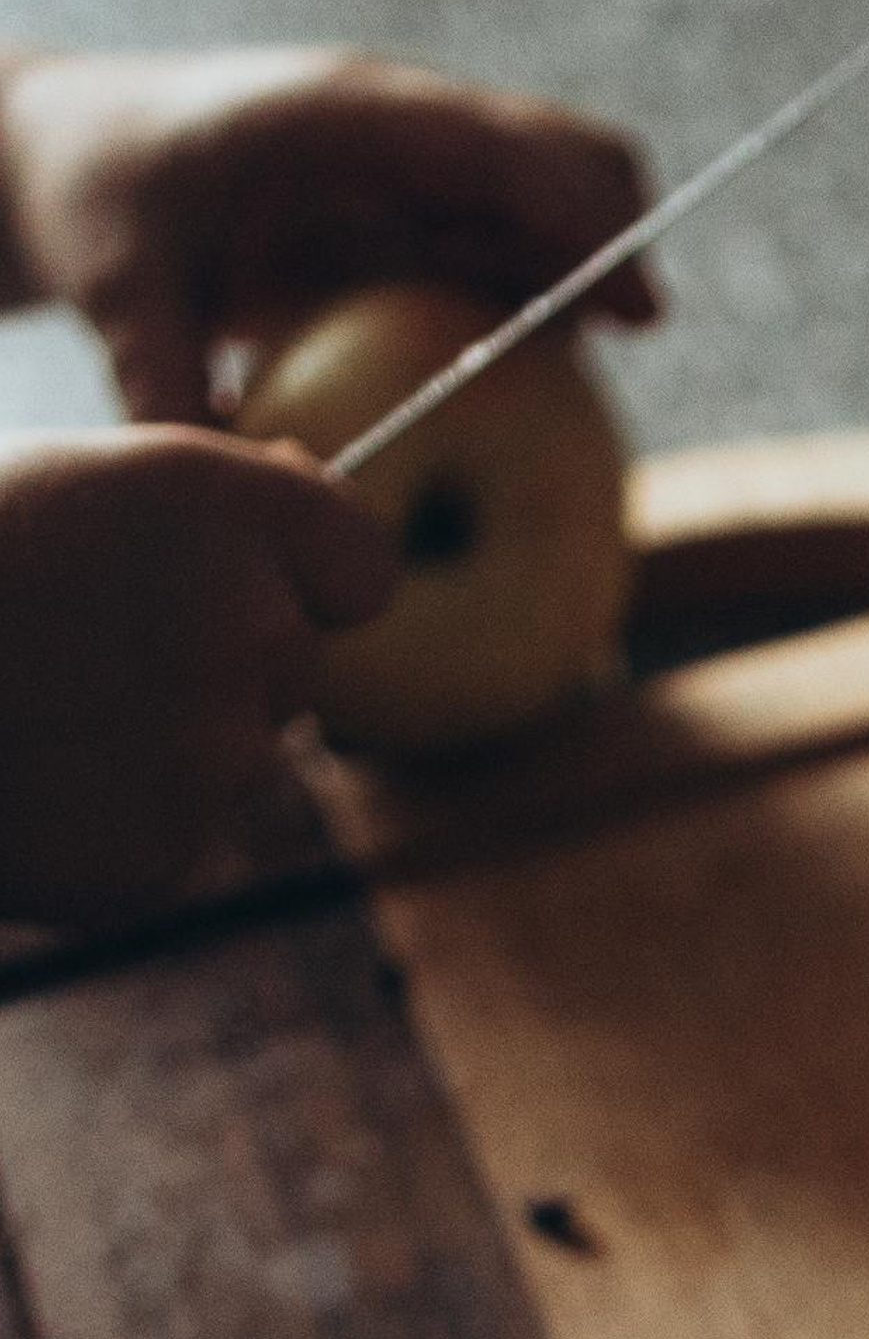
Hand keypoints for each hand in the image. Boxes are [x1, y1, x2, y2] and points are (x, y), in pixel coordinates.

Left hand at [0, 44, 655, 421]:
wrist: (80, 157)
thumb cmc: (99, 209)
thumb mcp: (123, 301)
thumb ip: (178, 398)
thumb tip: (260, 497)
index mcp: (335, 116)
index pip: (486, 148)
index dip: (574, 215)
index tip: (633, 301)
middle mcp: (393, 126)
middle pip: (554, 150)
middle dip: (617, 229)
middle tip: (641, 325)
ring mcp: (414, 164)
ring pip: (550, 194)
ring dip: (593, 269)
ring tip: (619, 347)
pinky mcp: (416, 207)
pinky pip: (511, 244)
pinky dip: (551, 299)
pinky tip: (557, 371)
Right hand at [0, 427, 393, 919]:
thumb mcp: (72, 480)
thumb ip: (207, 502)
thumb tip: (313, 482)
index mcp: (214, 507)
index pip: (364, 567)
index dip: (314, 578)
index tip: (261, 580)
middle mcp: (241, 629)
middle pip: (294, 669)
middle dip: (218, 661)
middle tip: (82, 646)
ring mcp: (214, 757)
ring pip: (237, 761)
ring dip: (165, 745)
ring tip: (40, 708)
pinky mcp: (169, 857)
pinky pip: (181, 840)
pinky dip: (120, 824)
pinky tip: (34, 778)